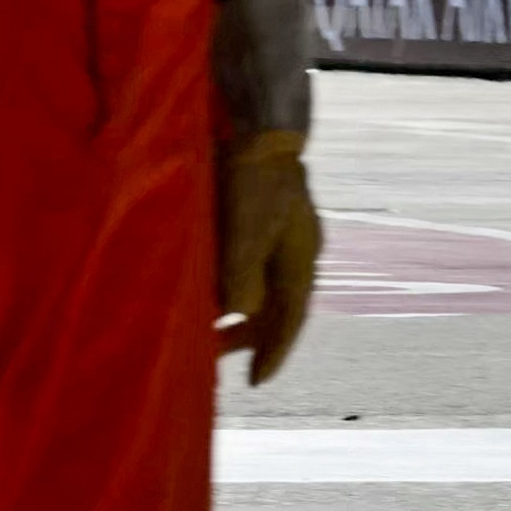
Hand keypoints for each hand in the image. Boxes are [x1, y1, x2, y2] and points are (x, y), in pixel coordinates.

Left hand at [219, 130, 321, 379]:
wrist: (259, 128)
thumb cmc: (253, 177)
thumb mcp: (246, 225)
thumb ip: (242, 269)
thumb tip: (241, 313)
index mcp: (300, 259)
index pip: (290, 318)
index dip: (274, 352)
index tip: (258, 382)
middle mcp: (295, 252)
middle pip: (277, 308)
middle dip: (253, 338)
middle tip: (222, 364)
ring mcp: (282, 236)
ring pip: (264, 288)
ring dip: (240, 314)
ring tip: (211, 334)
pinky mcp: (264, 221)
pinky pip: (252, 268)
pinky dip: (234, 287)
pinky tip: (211, 291)